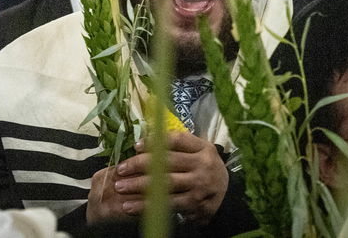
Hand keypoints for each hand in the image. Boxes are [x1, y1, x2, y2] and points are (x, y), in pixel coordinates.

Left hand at [89, 132, 228, 222]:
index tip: (135, 146)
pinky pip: (166, 203)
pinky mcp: (193, 203)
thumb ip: (179, 145)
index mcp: (203, 148)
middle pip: (167, 161)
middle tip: (121, 169)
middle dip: (140, 164)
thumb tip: (145, 140)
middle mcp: (201, 164)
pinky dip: (146, 205)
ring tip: (120, 186)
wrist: (226, 196)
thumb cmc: (206, 169)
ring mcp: (198, 185)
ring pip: (164, 183)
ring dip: (139, 185)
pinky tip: (130, 207)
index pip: (176, 140)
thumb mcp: (201, 151)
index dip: (154, 141)